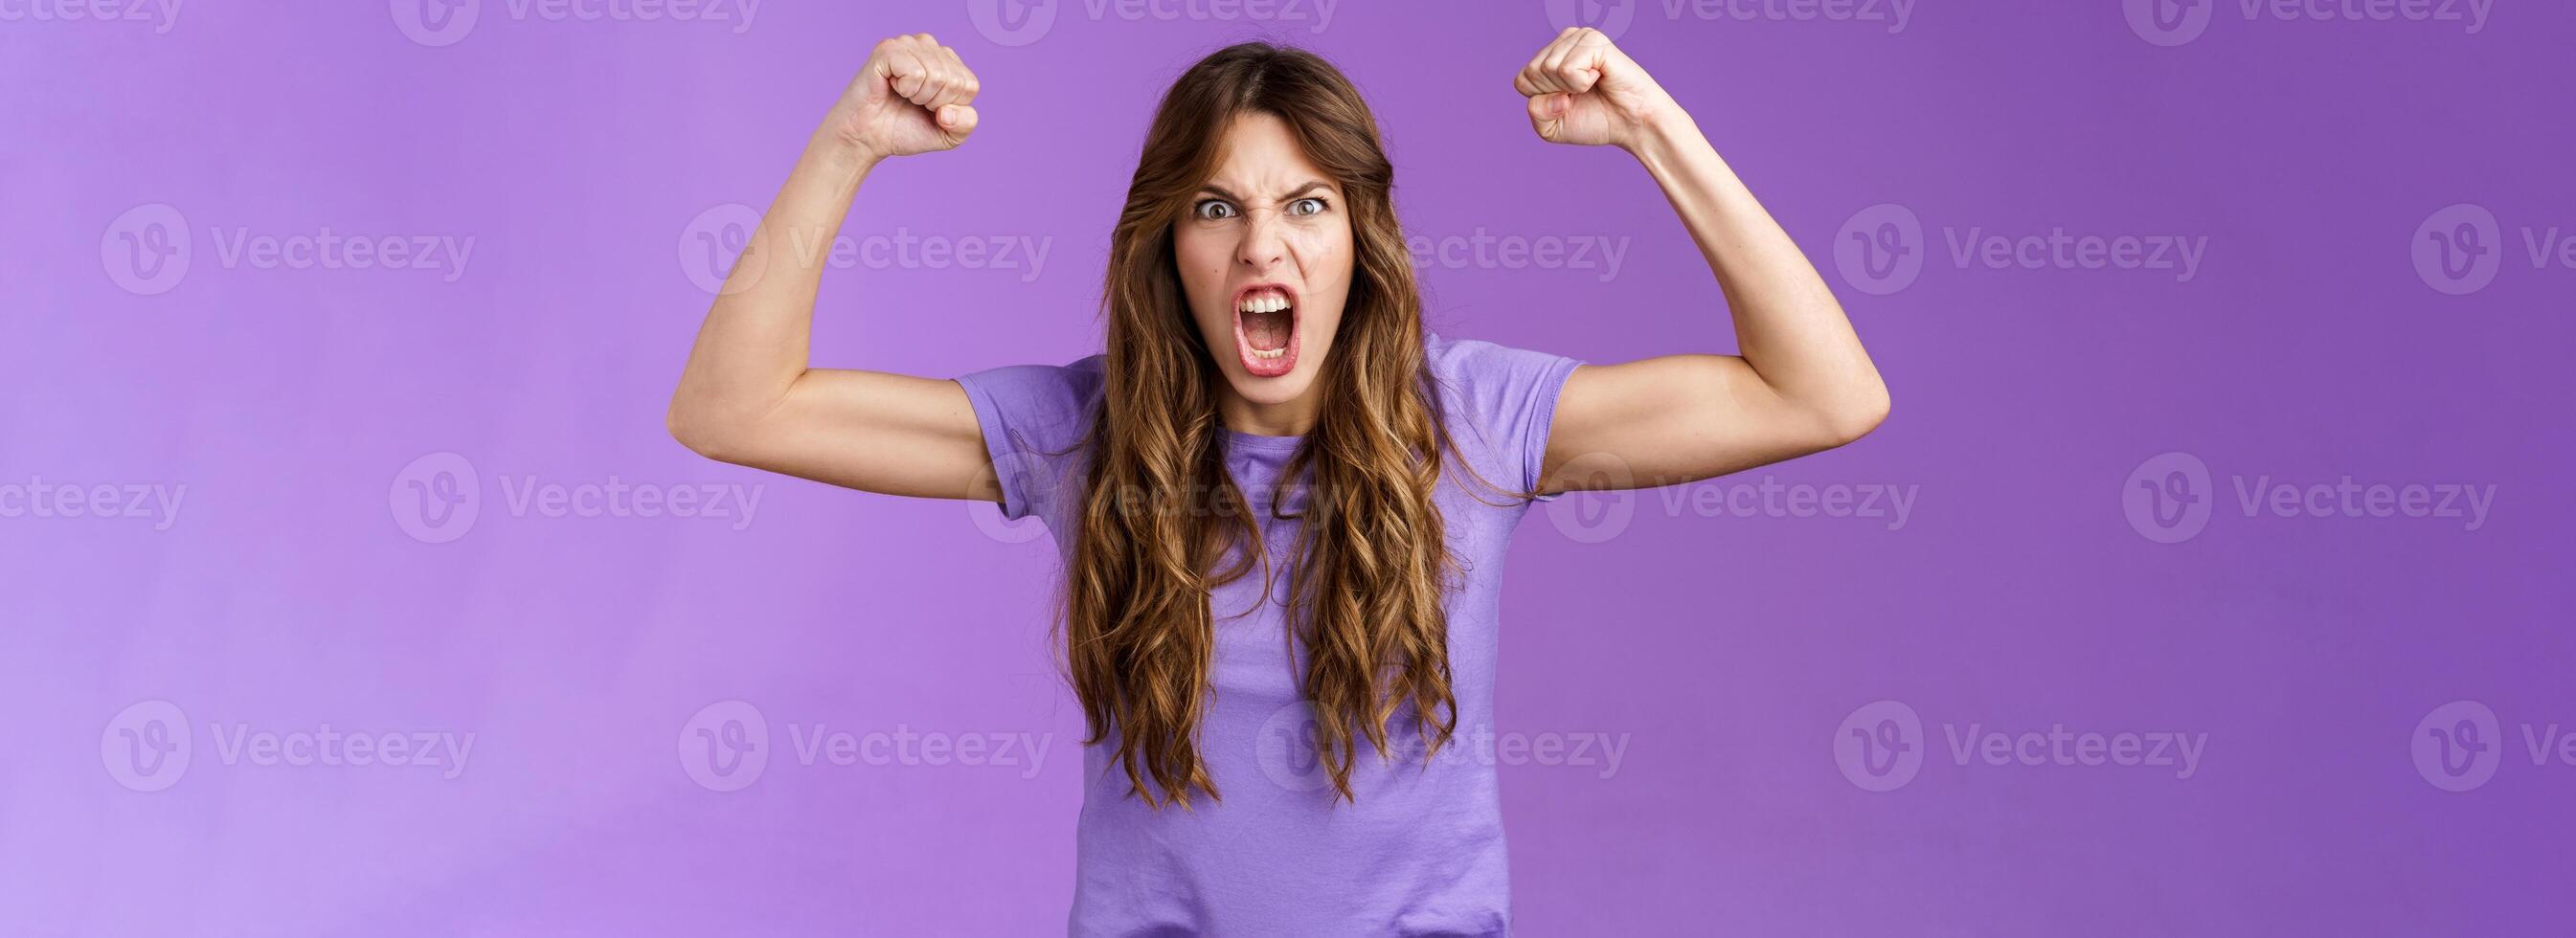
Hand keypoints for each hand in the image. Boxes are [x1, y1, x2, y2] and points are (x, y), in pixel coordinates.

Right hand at [829, 33, 980, 162]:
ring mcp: (908, 44)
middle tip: (912, 103)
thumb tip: (948, 110)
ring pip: (938, 76)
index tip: (929, 109)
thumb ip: (966, 124)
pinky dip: (906, 89)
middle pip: (954, 81)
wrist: (868, 137)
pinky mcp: (888, 49)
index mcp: (948, 61)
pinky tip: (891, 86)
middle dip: (934, 103)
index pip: (970, 86)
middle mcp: (929, 46)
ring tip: (902, 95)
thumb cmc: (905, 130)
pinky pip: (916, 73)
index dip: (950, 107)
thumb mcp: (948, 135)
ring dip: (919, 97)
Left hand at [1512, 27, 1682, 150]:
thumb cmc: (1596, 120)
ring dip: (1570, 89)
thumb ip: (1535, 112)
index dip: (1543, 101)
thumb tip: (1552, 92)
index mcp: (1551, 56)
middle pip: (1531, 74)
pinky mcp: (1594, 41)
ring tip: (1592, 85)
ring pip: (1547, 69)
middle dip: (1554, 94)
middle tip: (1583, 95)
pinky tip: (1599, 77)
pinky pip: (1567, 69)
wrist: (1632, 124)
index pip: (1522, 81)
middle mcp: (1564, 41)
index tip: (1569, 102)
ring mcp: (1579, 37)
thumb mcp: (1551, 127)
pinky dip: (1581, 83)